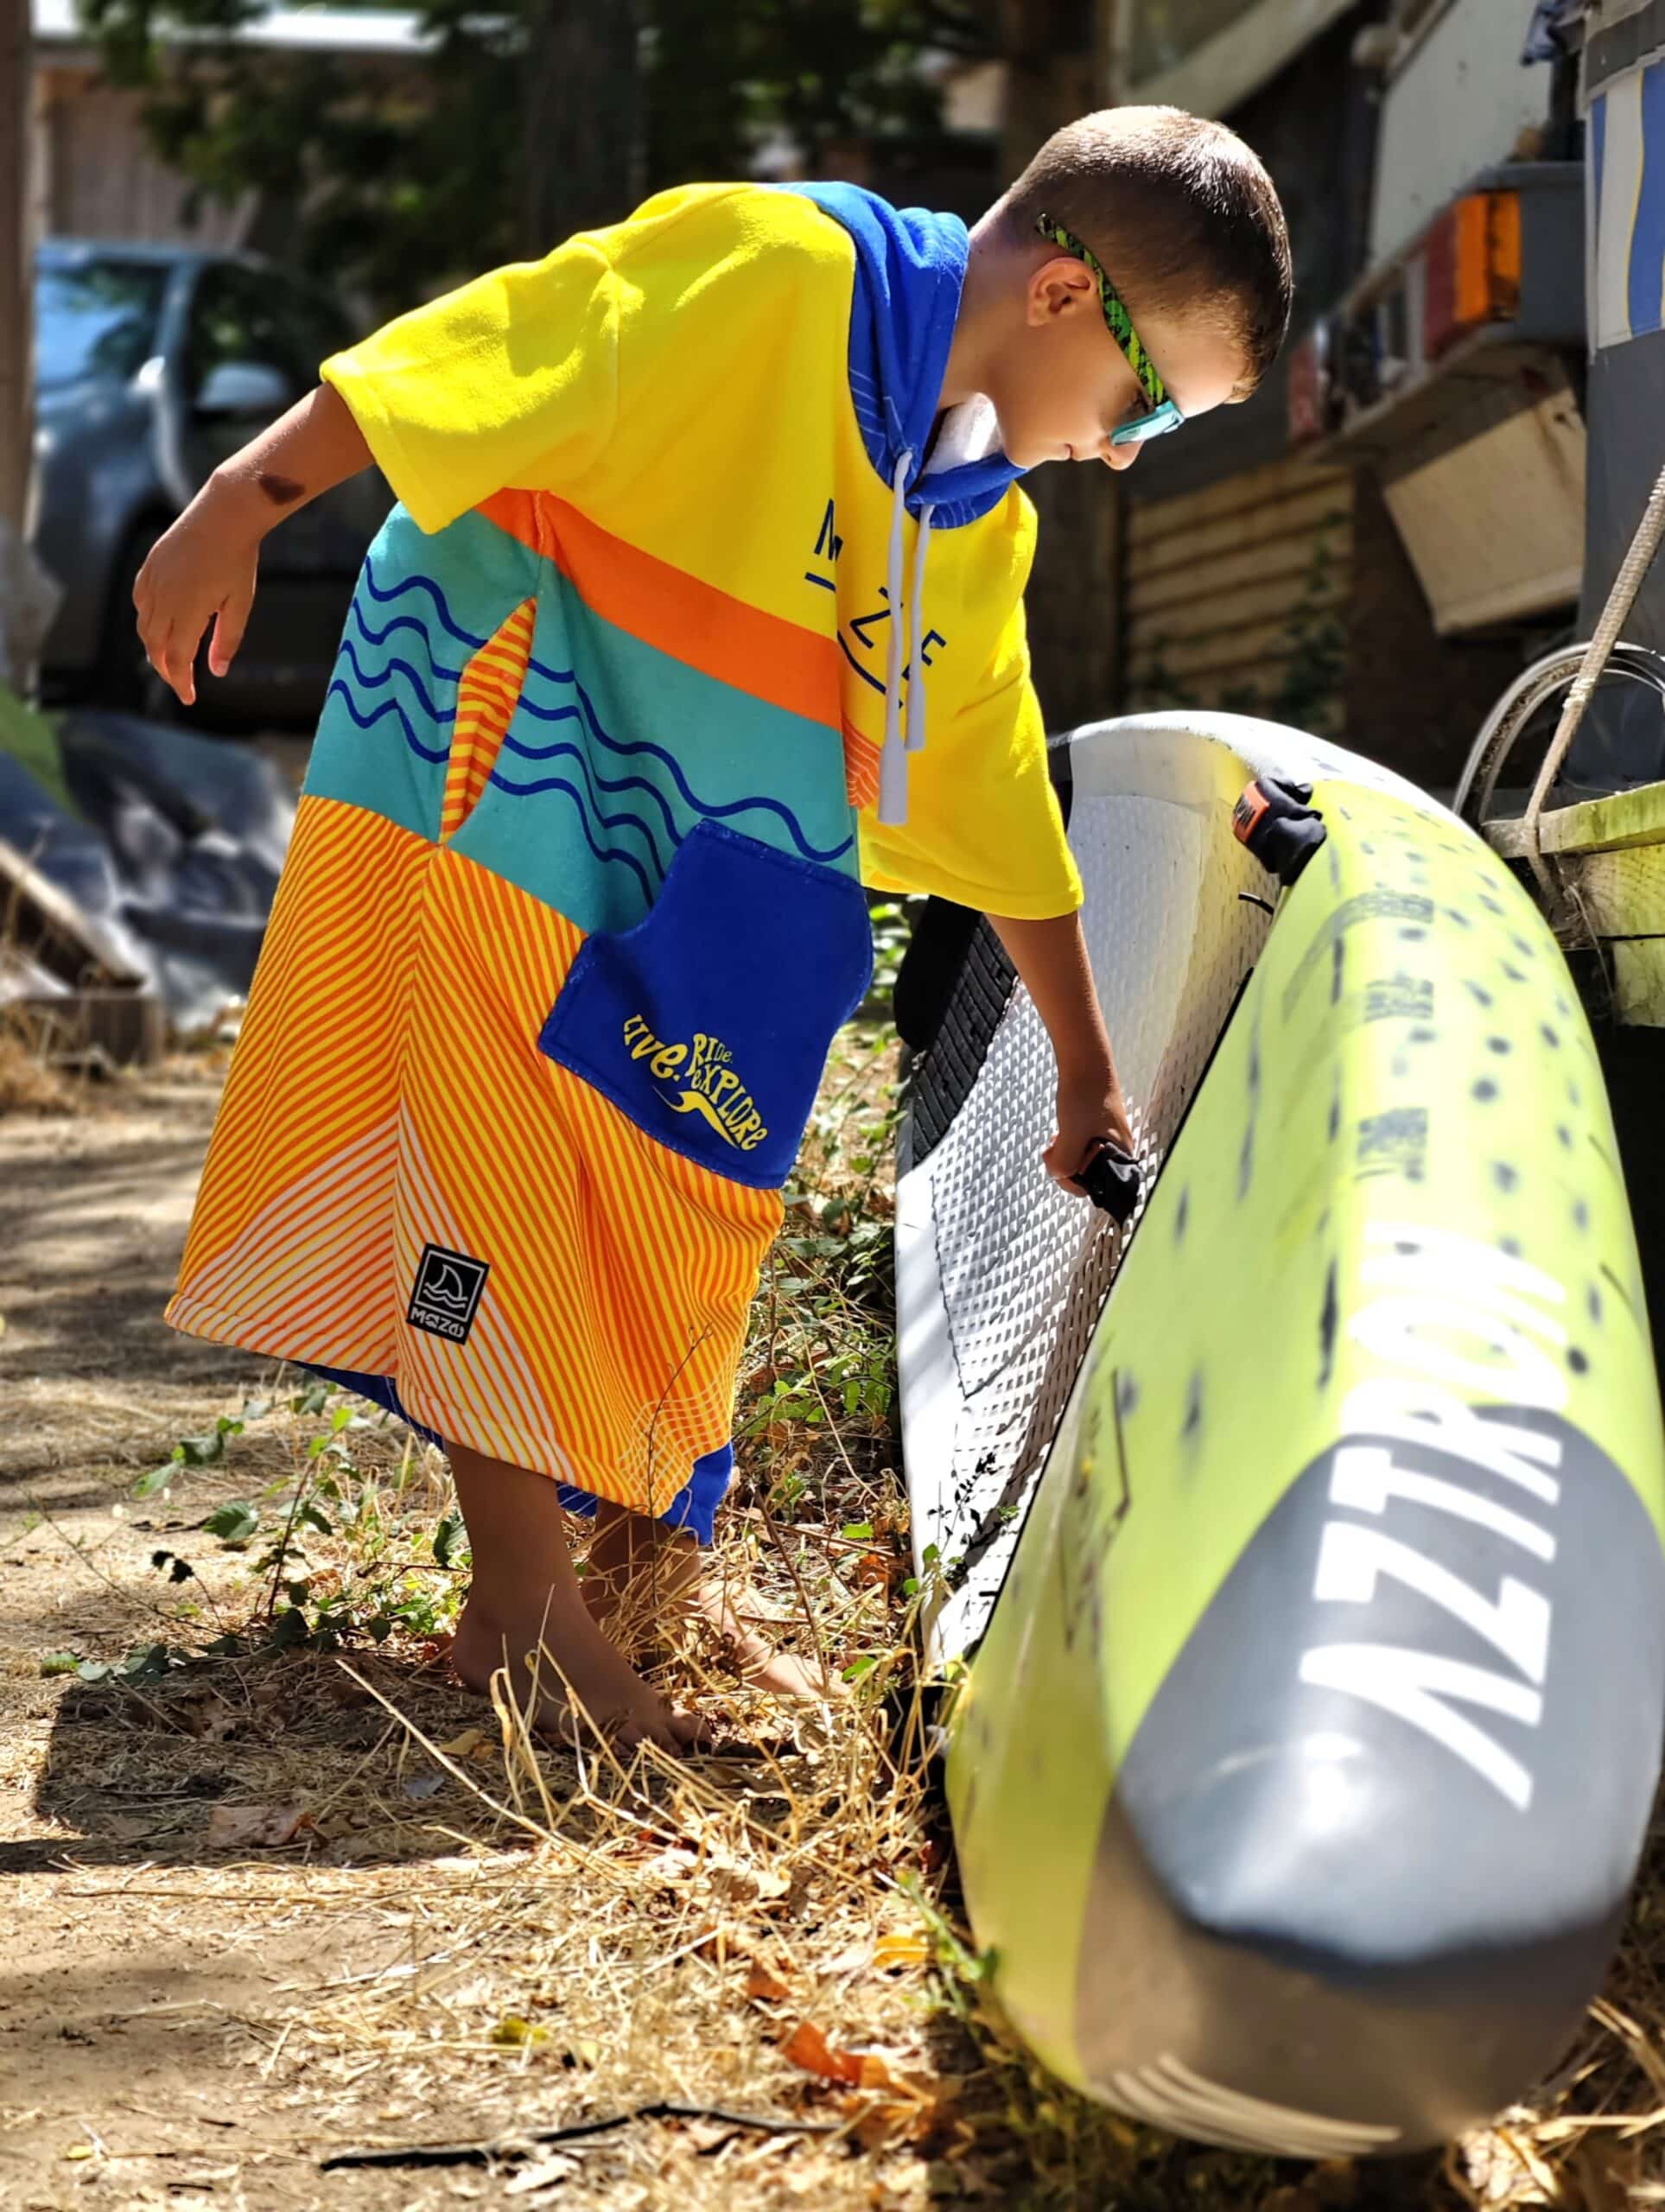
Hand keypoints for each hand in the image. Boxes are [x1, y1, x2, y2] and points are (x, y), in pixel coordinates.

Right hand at [133, 486, 263, 706]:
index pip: (177, 659)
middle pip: (155, 647)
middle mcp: (164, 599)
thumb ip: (227, 640)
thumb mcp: (240, 604)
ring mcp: (153, 581)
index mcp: (188, 612)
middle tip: (180, 683)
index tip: (189, 698)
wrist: (223, 515)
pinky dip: (146, 620)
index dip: (181, 683)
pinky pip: (140, 601)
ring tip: (169, 659)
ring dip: (154, 648)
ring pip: (144, 626)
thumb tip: (216, 671)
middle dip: (166, 670)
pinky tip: (158, 626)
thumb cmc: (237, 560)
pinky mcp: (149, 567)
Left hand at [1045, 1068, 1133, 1197]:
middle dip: (1067, 1167)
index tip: (1060, 1166)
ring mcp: (1107, 1138)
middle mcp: (1117, 1149)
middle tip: (1056, 1149)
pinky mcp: (1097, 1128)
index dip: (1073, 1182)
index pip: (1099, 1188)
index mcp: (1120, 1154)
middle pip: (1088, 1176)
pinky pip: (1080, 1146)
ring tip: (1058, 1138)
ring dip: (1064, 1154)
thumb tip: (1058, 1175)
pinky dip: (1067, 1143)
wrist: (1085, 1062)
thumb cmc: (1084, 1095)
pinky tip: (1061, 1132)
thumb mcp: (1071, 1134)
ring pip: (1081, 1160)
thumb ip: (1065, 1162)